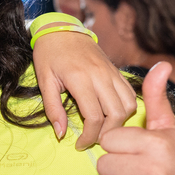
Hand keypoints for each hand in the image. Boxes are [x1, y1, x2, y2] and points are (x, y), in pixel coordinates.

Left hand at [32, 30, 136, 148]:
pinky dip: (126, 109)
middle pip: (116, 114)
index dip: (89, 137)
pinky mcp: (118, 71)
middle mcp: (101, 76)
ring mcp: (112, 72)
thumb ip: (53, 109)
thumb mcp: (44, 81)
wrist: (61, 29)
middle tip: (93, 140)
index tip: (80, 144)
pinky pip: (131, 94)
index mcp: (80, 79)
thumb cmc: (49, 55)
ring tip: (103, 129)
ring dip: (120, 122)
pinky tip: (112, 115)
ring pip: (129, 105)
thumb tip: (61, 134)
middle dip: (107, 134)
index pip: (94, 117)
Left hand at [94, 62, 174, 174]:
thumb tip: (160, 63)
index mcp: (158, 144)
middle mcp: (156, 170)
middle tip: (134, 173)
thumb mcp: (171, 130)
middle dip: (113, 170)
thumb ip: (157, 98)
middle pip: (103, 166)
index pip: (108, 140)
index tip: (133, 153)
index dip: (117, 147)